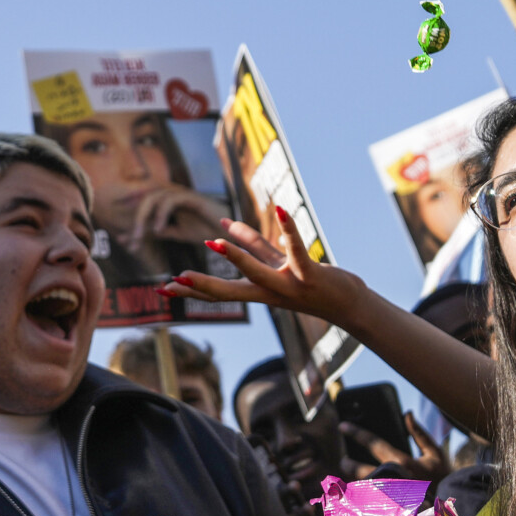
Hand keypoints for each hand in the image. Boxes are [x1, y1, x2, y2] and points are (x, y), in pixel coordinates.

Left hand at [128, 185, 227, 255]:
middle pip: (145, 199)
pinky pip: (170, 200)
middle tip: (131, 242)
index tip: (122, 239)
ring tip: (141, 237)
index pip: (143, 204)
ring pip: (154, 197)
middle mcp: (173, 194)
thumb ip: (161, 231)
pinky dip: (161, 214)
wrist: (230, 232)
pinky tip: (160, 229)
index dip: (130, 218)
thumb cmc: (206, 229)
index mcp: (168, 201)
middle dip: (135, 220)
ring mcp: (182, 193)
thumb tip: (140, 233)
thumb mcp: (178, 233)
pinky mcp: (192, 197)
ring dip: (144, 218)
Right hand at [164, 205, 369, 331]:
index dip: (192, 290)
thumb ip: (253, 245)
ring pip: (258, 272)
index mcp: (260, 292)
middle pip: (231, 291)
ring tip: (214, 242)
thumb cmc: (314, 283)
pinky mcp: (310, 275)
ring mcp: (289, 286)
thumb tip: (225, 225)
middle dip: (202, 287)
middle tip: (175, 282)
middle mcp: (271, 294)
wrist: (351, 306)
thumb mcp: (279, 265)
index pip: (220, 292)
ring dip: (236, 257)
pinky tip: (279, 209)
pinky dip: (288, 229)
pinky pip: (295, 250)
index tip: (164, 290)